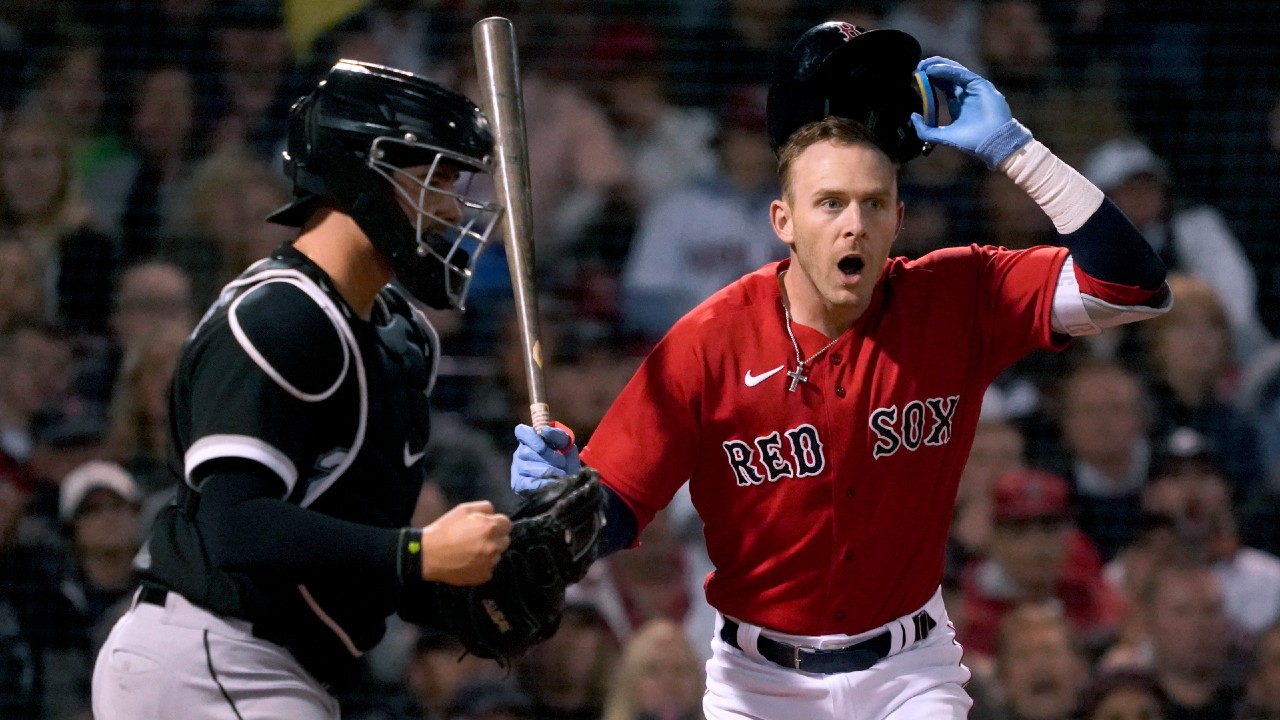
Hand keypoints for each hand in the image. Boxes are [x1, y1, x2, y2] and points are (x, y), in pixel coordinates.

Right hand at [419, 500, 511, 584]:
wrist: (429, 555)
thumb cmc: (445, 529)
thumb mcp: (463, 509)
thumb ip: (483, 508)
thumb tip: (494, 512)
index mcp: (490, 527)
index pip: (507, 524)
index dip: (497, 524)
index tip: (487, 526)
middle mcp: (494, 546)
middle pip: (505, 540)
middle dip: (495, 538)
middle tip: (480, 538)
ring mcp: (491, 563)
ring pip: (498, 555)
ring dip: (490, 552)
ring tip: (472, 552)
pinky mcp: (484, 576)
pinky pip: (489, 568)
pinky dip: (482, 565)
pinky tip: (469, 562)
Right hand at [510, 422, 580, 495]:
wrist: (571, 481)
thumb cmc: (566, 459)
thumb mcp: (566, 445)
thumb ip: (557, 435)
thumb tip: (544, 430)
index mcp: (529, 439)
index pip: (521, 431)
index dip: (532, 439)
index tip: (545, 446)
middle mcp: (520, 453)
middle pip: (526, 451)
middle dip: (547, 457)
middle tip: (562, 463)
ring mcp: (517, 469)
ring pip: (526, 467)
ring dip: (546, 471)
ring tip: (561, 474)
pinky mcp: (518, 485)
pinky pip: (525, 483)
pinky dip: (540, 483)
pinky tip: (552, 483)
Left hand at [910, 56, 1031, 166]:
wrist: (992, 144)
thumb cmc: (971, 141)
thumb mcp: (942, 136)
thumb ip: (925, 130)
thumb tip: (912, 117)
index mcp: (956, 102)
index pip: (941, 84)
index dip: (928, 79)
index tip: (914, 76)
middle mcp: (964, 92)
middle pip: (946, 74)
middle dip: (931, 68)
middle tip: (917, 67)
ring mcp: (973, 88)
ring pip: (954, 70)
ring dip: (938, 65)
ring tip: (923, 65)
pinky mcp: (980, 85)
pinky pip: (962, 74)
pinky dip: (948, 70)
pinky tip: (934, 70)